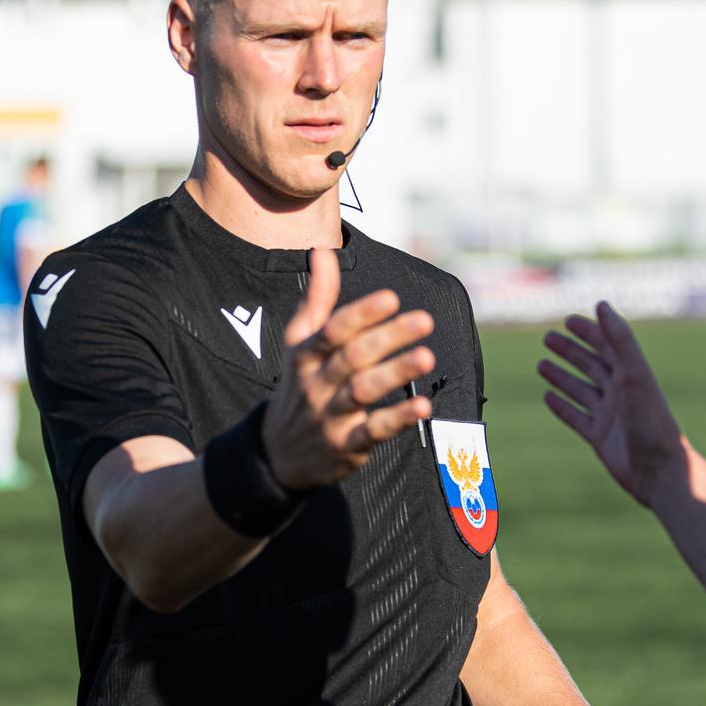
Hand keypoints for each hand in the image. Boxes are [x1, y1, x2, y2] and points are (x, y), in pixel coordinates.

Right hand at [263, 247, 435, 488]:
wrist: (278, 454)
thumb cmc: (299, 386)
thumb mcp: (299, 343)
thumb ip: (317, 299)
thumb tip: (322, 251)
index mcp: (305, 355)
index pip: (332, 330)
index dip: (361, 313)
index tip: (391, 298)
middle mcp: (316, 384)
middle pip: (353, 357)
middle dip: (389, 337)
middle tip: (425, 319)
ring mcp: (331, 416)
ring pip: (364, 391)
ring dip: (396, 373)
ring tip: (427, 356)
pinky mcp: (347, 446)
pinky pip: (374, 431)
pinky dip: (398, 419)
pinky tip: (423, 406)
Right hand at [539, 302, 684, 507]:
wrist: (658, 469)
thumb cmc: (650, 420)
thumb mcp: (634, 373)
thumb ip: (619, 338)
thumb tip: (601, 304)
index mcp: (632, 375)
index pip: (608, 346)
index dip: (590, 331)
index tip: (568, 320)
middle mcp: (621, 393)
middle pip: (592, 365)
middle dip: (570, 351)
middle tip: (547, 338)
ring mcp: (610, 415)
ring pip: (581, 390)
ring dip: (562, 376)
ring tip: (541, 364)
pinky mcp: (600, 437)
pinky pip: (576, 418)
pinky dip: (562, 406)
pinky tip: (547, 397)